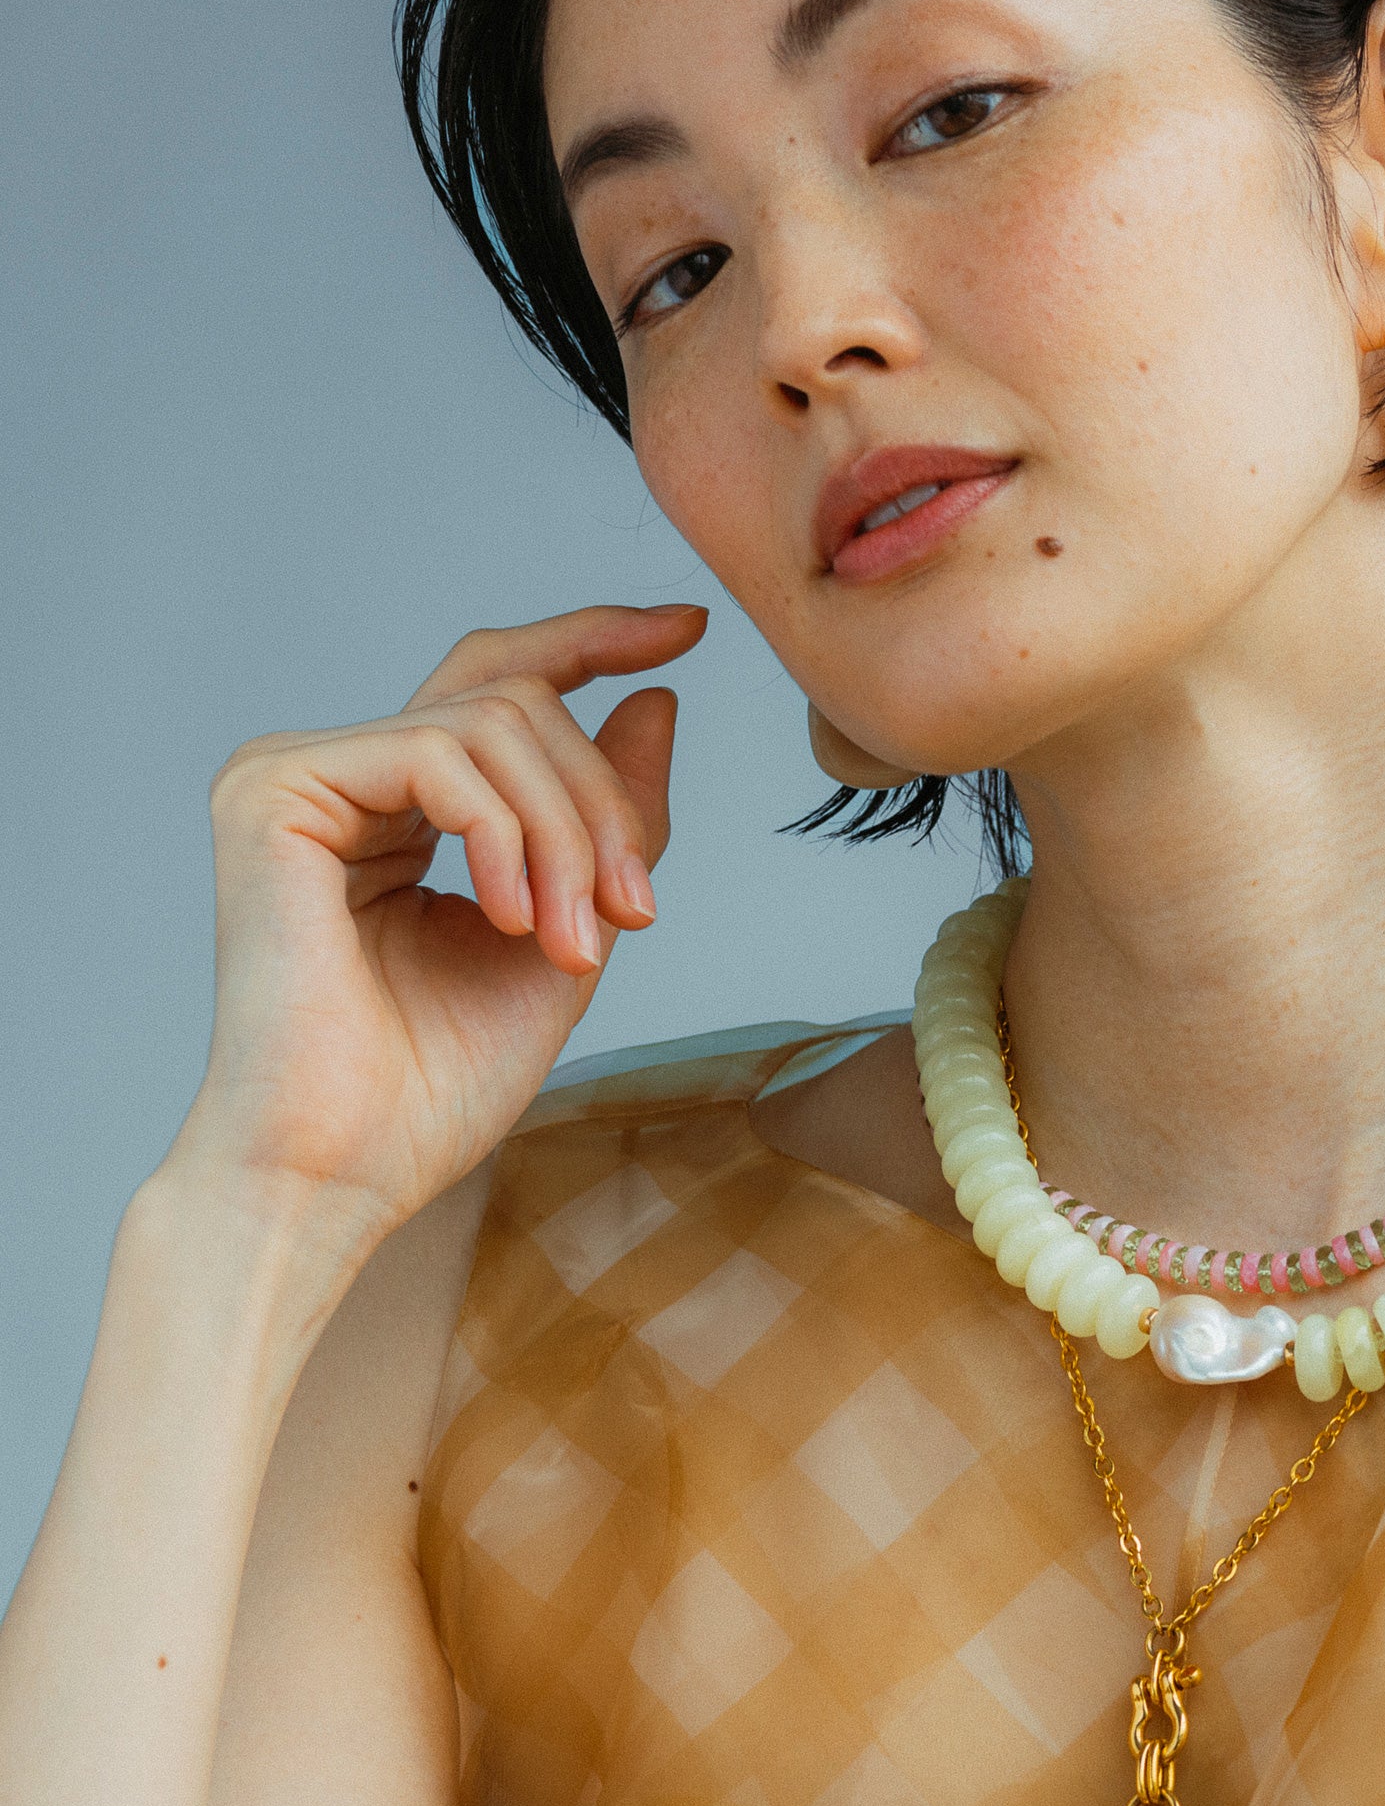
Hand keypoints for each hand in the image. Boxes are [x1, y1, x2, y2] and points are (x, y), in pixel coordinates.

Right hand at [169, 602, 705, 1253]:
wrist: (343, 1174)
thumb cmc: (433, 1086)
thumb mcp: (567, 932)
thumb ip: (607, 822)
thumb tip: (655, 699)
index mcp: (398, 809)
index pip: (500, 685)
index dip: (594, 641)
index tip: (689, 631)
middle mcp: (343, 776)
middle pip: (518, 702)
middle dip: (603, 801)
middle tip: (636, 912)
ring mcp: (300, 776)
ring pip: (495, 724)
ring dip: (569, 835)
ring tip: (573, 946)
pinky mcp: (274, 791)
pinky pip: (437, 753)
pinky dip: (504, 836)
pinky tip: (509, 920)